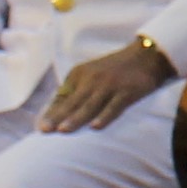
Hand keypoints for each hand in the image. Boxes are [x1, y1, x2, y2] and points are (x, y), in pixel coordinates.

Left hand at [42, 41, 169, 133]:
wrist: (145, 56)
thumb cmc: (114, 70)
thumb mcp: (90, 74)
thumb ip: (75, 90)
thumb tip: (55, 112)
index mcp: (79, 74)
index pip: (62, 96)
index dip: (51, 113)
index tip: (41, 128)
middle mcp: (92, 78)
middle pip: (72, 102)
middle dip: (57, 117)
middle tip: (44, 131)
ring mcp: (110, 85)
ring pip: (90, 105)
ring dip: (76, 118)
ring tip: (63, 130)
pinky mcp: (127, 91)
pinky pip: (114, 107)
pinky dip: (104, 116)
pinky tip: (95, 127)